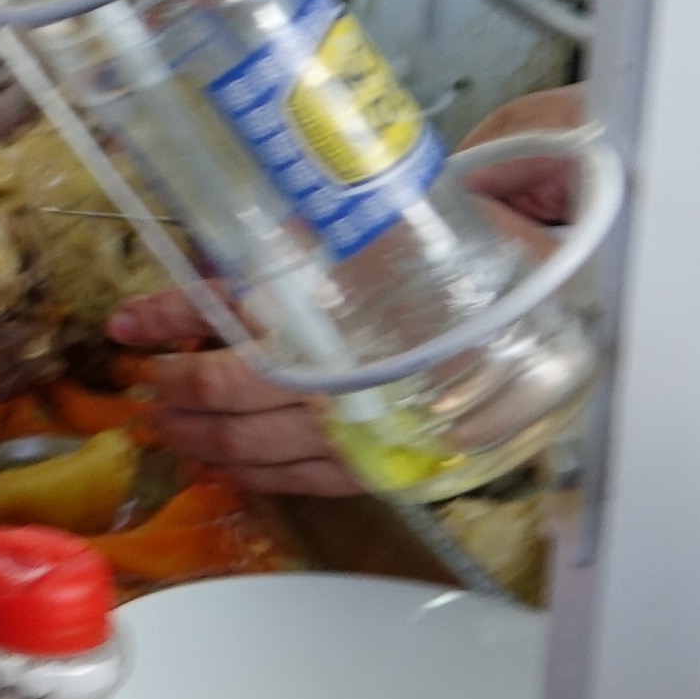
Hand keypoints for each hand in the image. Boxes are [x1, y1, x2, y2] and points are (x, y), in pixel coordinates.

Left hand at [109, 126, 585, 494]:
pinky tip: (228, 465)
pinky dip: (265, 474)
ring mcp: (389, 419)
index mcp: (371, 297)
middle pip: (251, 387)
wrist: (568, 299)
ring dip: (208, 436)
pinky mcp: (404, 458)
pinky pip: (321, 478)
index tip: (131, 320)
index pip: (251, 307)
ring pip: (275, 443)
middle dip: (183, 387)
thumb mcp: (392, 219)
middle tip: (143, 378)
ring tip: (165, 422)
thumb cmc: (480, 251)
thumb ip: (311, 233)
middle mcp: (376, 365)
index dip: (182, 313)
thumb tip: (224, 251)